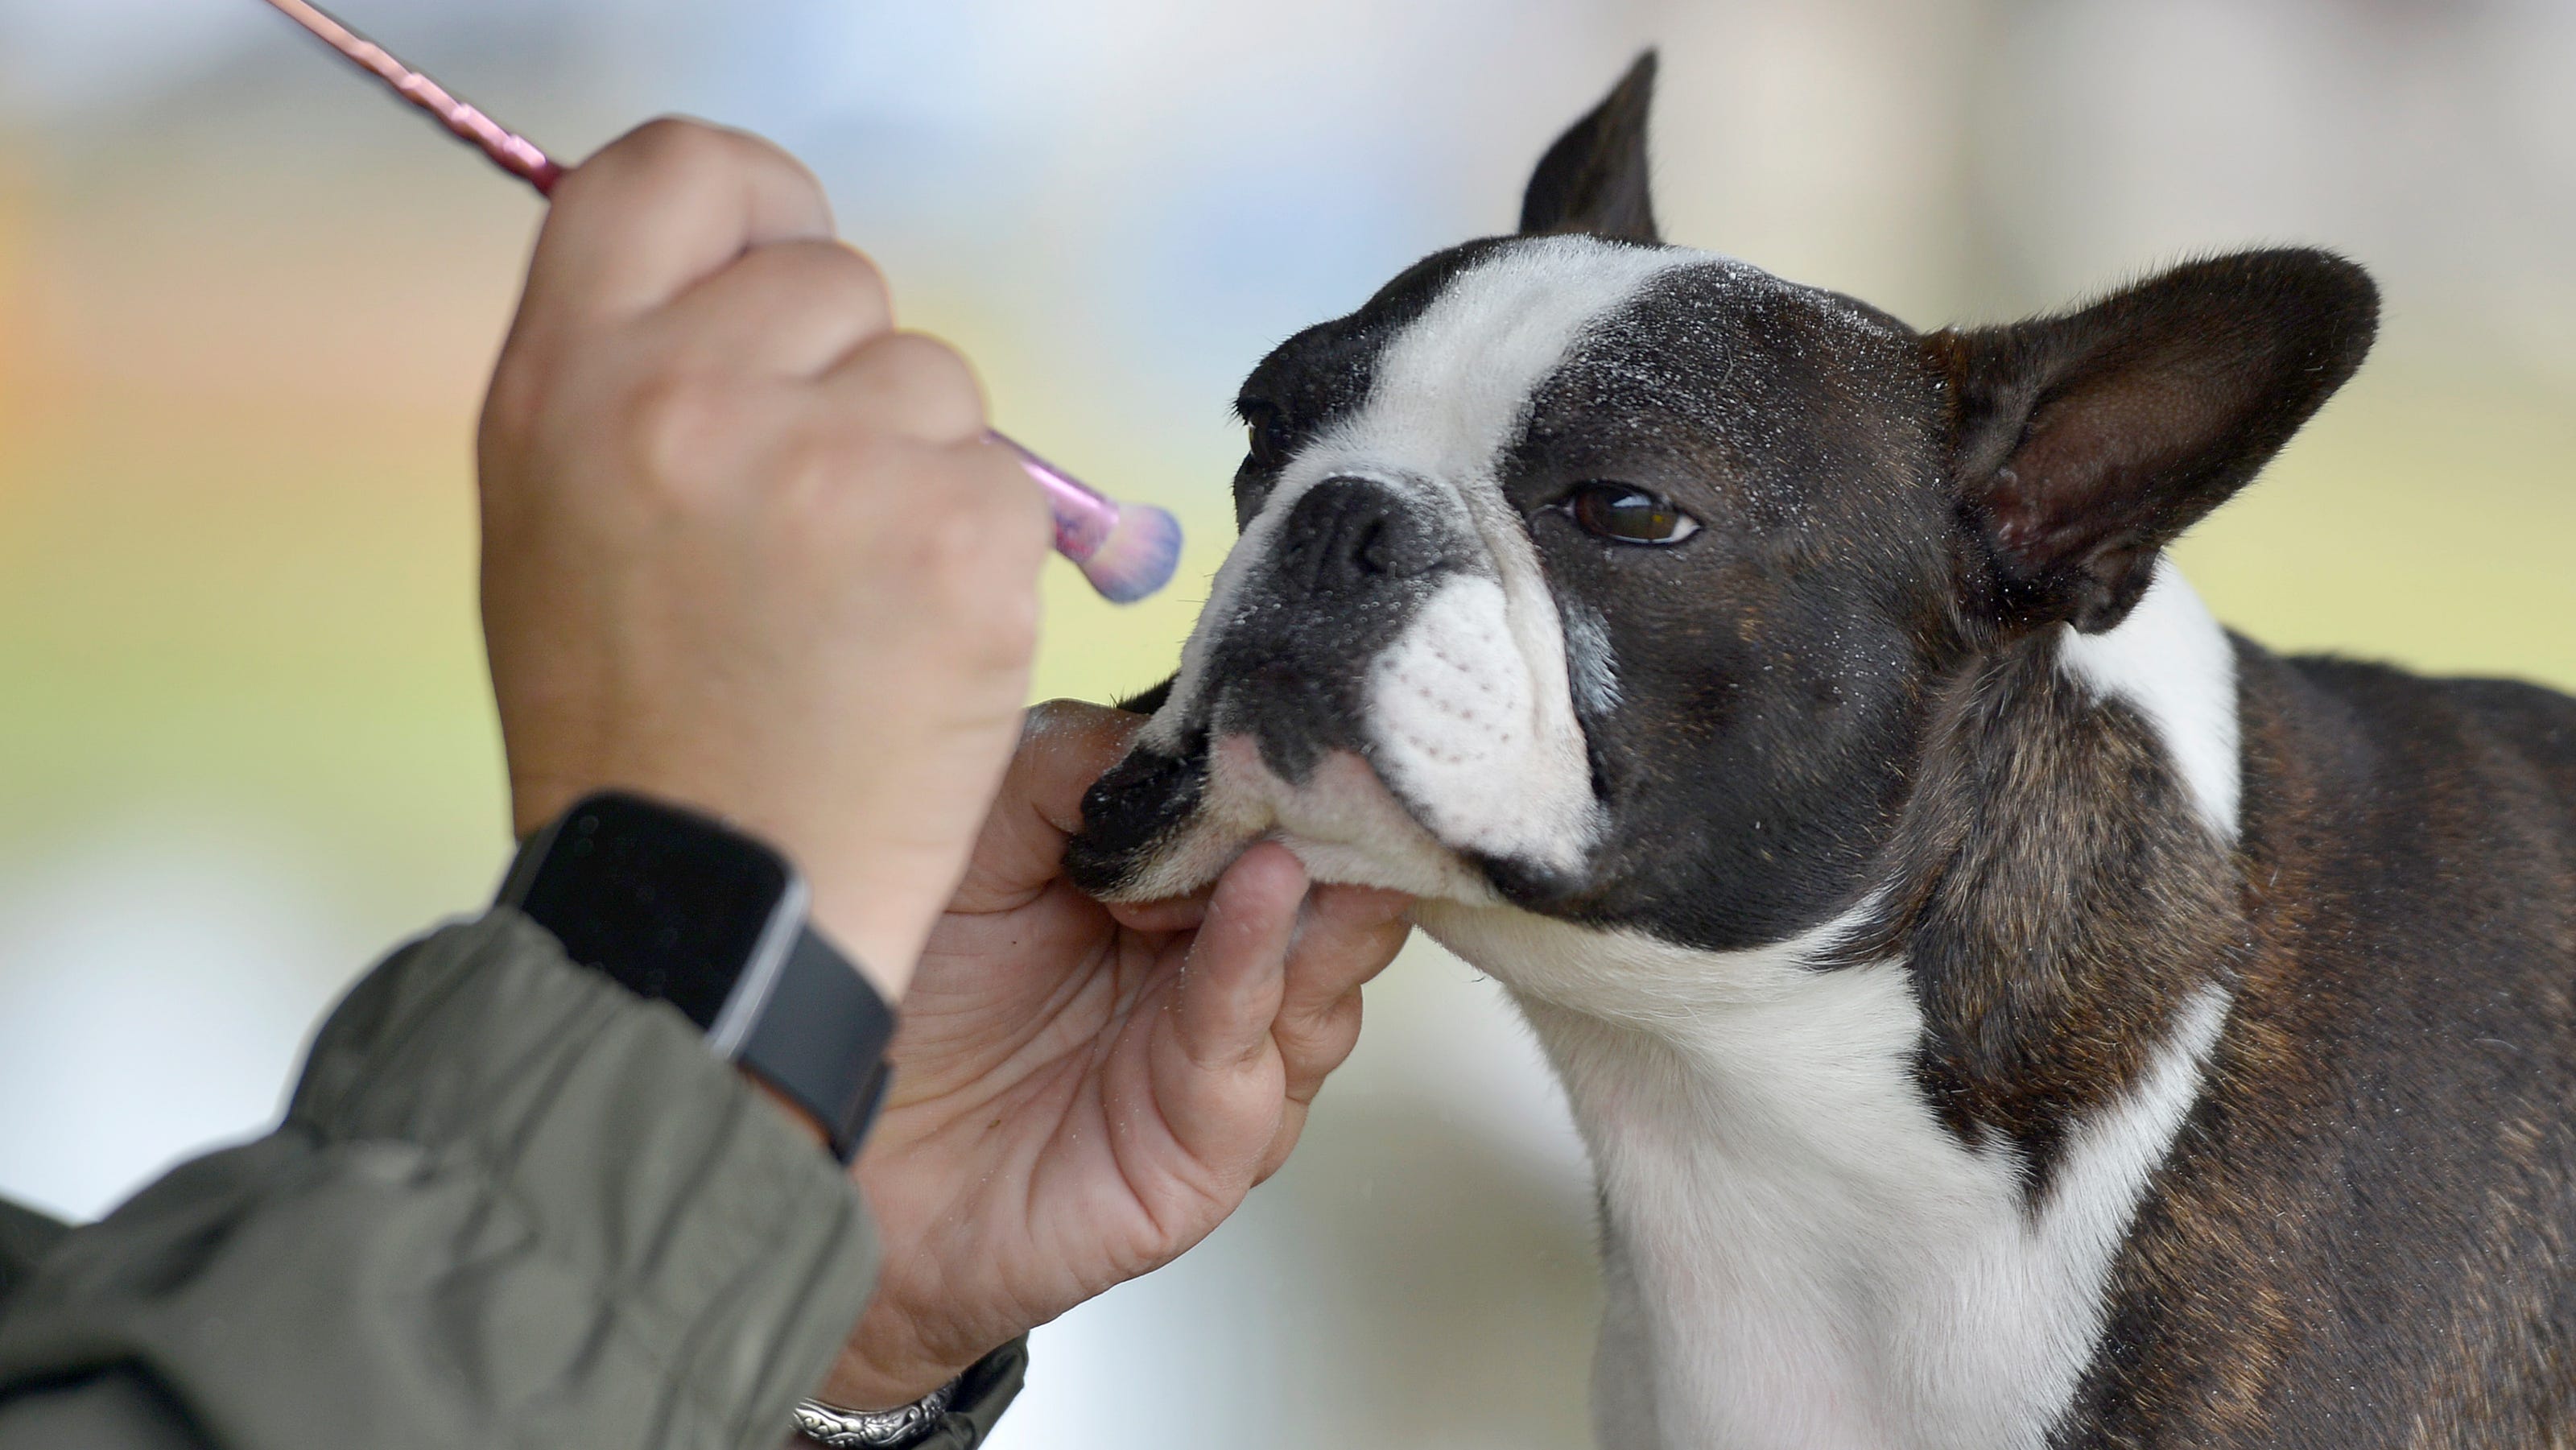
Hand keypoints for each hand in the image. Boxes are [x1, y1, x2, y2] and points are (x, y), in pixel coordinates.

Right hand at [476, 119, 1050, 992]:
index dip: (754, 206)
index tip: (781, 266)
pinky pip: (1007, 484)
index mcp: (567, 377)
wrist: (708, 902)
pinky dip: (980, 560)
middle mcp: (689, 394)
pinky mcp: (957, 535)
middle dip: (849, 380)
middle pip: (840, 280)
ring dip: (920, 476)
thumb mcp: (558, 520)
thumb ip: (633, 374)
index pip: (678, 170)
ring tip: (846, 609)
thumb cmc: (634, 729)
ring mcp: (832, 463)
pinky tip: (909, 648)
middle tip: (809, 524)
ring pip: (939, 385)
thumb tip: (752, 274)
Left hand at [818, 701, 1413, 1407]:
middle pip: (1335, 895)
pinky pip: (1249, 1053)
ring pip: (1326, 976)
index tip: (1310, 696)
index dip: (1301, 763)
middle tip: (1348, 750)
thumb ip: (1072, 764)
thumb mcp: (976, 832)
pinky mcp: (1207, 1150)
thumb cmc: (894, 994)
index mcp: (1179, 894)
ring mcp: (1222, 1064)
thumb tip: (1187, 725)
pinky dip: (1257, 969)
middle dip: (1345, 825)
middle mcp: (1217, 977)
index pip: (1282, 819)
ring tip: (1300, 819)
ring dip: (1323, 894)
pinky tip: (1257, 898)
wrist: (818, 1147)